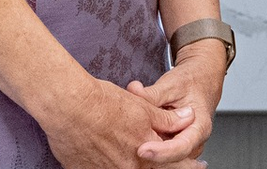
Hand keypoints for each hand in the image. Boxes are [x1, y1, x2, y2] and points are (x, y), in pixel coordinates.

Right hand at [40, 77, 191, 168]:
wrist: (69, 108)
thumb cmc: (103, 104)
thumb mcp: (144, 107)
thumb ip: (167, 119)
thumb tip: (187, 118)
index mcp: (145, 152)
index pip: (170, 163)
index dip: (185, 165)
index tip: (197, 165)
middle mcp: (127, 167)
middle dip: (160, 164)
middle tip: (176, 162)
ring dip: (131, 163)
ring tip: (123, 152)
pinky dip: (107, 164)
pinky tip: (106, 156)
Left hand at [128, 41, 226, 163]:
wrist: (201, 80)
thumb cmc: (191, 82)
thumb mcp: (172, 84)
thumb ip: (152, 93)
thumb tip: (133, 92)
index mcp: (200, 126)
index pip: (182, 147)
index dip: (161, 152)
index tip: (142, 149)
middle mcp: (195, 141)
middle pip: (172, 159)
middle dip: (151, 153)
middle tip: (129, 142)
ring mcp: (185, 146)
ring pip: (164, 159)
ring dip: (147, 149)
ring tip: (131, 132)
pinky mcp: (174, 147)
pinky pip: (160, 154)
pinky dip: (147, 146)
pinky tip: (134, 135)